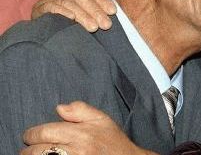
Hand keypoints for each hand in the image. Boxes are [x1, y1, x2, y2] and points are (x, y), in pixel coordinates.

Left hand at [21, 101, 157, 154]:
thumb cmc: (113, 141)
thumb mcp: (101, 119)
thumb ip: (80, 109)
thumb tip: (59, 108)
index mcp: (80, 133)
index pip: (44, 132)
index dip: (32, 134)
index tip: (30, 136)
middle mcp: (75, 150)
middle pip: (37, 150)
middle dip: (29, 149)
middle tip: (31, 148)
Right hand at [31, 0, 115, 31]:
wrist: (41, 24)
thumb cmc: (66, 15)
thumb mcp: (80, 6)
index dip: (102, 0)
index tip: (112, 11)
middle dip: (96, 11)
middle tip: (106, 25)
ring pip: (70, 3)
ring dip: (83, 16)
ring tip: (93, 27)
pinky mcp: (41, 6)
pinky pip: (54, 7)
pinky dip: (64, 12)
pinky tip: (72, 19)